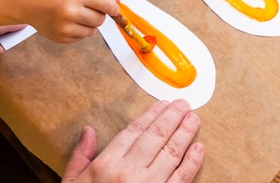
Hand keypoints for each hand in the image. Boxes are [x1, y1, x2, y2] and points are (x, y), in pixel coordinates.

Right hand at [29, 0, 119, 43]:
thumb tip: (117, 1)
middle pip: (100, 19)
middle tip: (88, 7)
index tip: (114, 8)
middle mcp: (71, 12)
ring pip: (92, 31)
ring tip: (76, 14)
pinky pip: (80, 37)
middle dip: (99, 14)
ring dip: (89, 23)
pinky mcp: (61, 39)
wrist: (27, 1)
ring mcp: (65, 28)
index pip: (106, 5)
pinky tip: (67, 21)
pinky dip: (79, 30)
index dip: (113, 7)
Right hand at [61, 99, 203, 182]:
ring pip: (171, 152)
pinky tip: (198, 149)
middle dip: (172, 117)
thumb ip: (81, 156)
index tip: (162, 104)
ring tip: (193, 119)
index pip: (134, 130)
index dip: (151, 114)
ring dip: (185, 133)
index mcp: (107, 164)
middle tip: (184, 104)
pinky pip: (181, 178)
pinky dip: (192, 162)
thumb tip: (88, 131)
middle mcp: (128, 172)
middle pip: (156, 136)